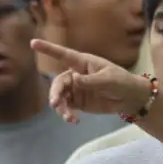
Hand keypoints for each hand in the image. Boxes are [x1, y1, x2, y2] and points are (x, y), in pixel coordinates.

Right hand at [31, 40, 150, 122]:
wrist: (129, 98)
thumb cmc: (121, 81)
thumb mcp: (108, 79)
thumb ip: (91, 81)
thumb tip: (74, 79)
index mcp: (83, 63)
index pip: (63, 55)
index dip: (48, 49)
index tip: (33, 43)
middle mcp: (76, 74)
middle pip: (59, 82)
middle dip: (56, 92)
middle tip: (55, 103)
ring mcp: (76, 89)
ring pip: (60, 96)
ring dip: (61, 107)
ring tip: (68, 117)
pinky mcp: (78, 102)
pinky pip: (66, 107)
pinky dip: (67, 114)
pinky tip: (73, 120)